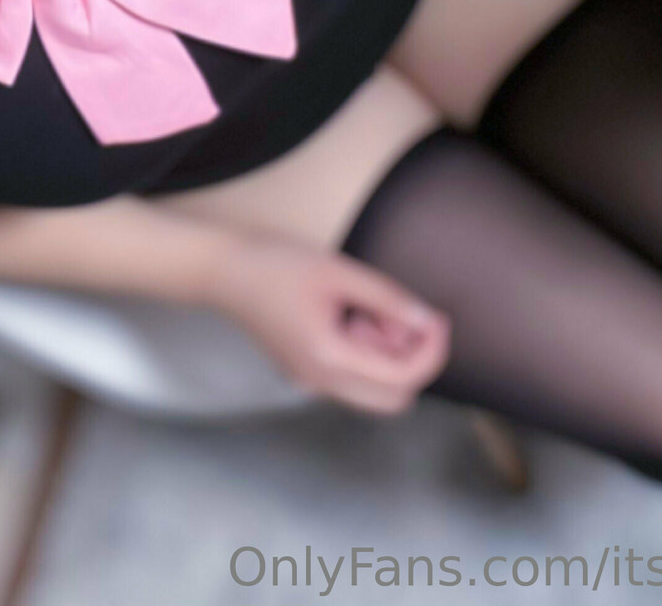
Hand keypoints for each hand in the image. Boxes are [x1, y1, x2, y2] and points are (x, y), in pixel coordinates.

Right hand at [205, 235, 450, 413]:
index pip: (402, 378)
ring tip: (369, 306)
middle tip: (409, 316)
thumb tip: (427, 320)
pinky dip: (365, 352)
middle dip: (412, 359)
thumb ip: (388, 298)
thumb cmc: (275, 264)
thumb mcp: (339, 272)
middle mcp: (320, 382)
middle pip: (393, 397)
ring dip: (386, 353)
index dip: (431, 351)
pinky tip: (351, 314)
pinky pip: (351, 376)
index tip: (438, 319)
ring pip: (373, 388)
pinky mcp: (304, 371)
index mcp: (328, 360)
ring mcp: (310, 381)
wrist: (223, 270)